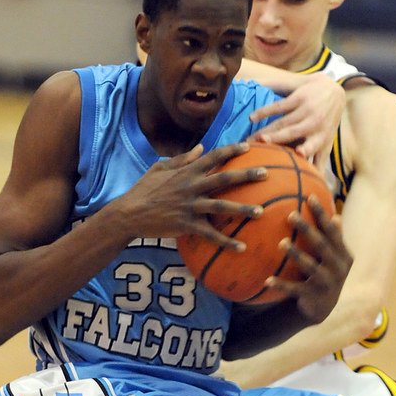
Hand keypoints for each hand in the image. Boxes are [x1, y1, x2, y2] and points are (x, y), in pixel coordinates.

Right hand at [117, 142, 266, 248]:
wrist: (129, 213)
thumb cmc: (144, 189)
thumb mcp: (159, 168)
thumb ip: (182, 159)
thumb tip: (200, 149)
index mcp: (186, 172)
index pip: (213, 157)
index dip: (231, 150)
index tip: (249, 146)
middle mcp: (191, 186)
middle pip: (224, 178)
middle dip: (246, 175)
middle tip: (266, 173)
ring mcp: (190, 206)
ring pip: (221, 206)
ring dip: (242, 209)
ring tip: (261, 212)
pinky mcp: (186, 225)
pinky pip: (210, 234)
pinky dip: (226, 242)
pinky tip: (242, 248)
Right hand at [248, 74, 345, 170]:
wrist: (333, 92)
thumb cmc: (327, 124)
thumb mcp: (327, 143)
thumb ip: (319, 163)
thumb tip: (317, 188)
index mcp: (321, 136)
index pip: (313, 145)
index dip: (307, 149)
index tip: (299, 153)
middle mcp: (314, 122)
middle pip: (292, 132)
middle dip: (277, 138)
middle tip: (261, 145)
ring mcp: (306, 109)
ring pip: (283, 121)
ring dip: (268, 129)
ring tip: (253, 139)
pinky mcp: (298, 97)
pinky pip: (278, 106)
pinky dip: (264, 111)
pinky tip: (251, 118)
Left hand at [265, 196, 352, 323]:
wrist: (324, 307)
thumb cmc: (326, 274)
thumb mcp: (334, 257)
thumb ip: (335, 239)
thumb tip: (336, 216)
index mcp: (343, 255)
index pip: (332, 231)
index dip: (321, 214)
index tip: (310, 197)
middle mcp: (338, 269)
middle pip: (321, 245)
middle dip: (308, 230)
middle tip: (291, 215)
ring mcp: (327, 283)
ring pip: (310, 267)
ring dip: (296, 254)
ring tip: (281, 243)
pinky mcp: (313, 296)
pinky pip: (295, 289)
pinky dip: (281, 285)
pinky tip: (268, 280)